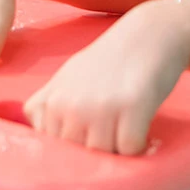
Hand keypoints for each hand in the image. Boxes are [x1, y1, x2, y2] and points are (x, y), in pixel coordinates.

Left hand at [24, 2, 189, 154]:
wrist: (150, 34)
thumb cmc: (111, 59)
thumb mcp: (69, 78)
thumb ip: (50, 108)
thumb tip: (39, 138)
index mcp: (52, 99)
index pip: (51, 146)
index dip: (72, 144)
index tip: (87, 131)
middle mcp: (70, 104)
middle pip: (78, 155)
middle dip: (95, 148)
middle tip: (112, 125)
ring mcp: (100, 107)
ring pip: (103, 155)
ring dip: (118, 147)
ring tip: (126, 122)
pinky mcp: (131, 109)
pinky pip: (129, 149)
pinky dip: (139, 143)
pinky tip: (141, 124)